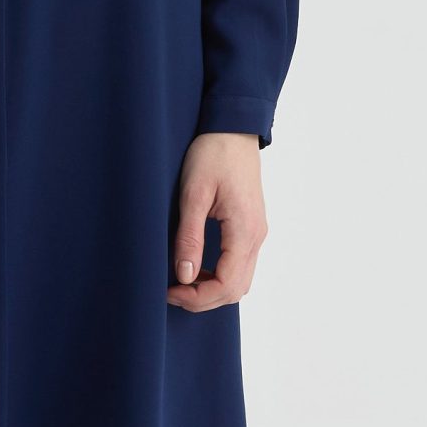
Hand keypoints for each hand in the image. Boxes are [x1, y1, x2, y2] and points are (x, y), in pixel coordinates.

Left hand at [167, 132, 265, 309]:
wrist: (233, 128)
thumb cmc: (212, 154)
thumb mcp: (194, 194)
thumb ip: (190, 237)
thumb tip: (183, 276)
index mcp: (245, 231)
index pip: (226, 284)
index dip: (197, 297)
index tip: (169, 290)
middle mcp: (257, 237)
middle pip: (236, 290)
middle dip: (203, 298)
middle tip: (170, 291)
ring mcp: (257, 233)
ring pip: (241, 281)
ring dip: (212, 289)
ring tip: (181, 282)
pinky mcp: (251, 227)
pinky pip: (240, 265)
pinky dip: (220, 276)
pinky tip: (196, 267)